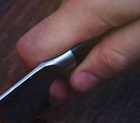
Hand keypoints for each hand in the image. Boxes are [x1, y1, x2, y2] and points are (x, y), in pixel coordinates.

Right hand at [16, 0, 139, 101]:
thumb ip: (113, 57)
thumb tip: (78, 82)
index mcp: (86, 8)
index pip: (31, 48)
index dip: (40, 74)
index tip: (60, 90)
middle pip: (46, 35)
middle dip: (58, 61)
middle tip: (83, 78)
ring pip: (65, 22)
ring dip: (78, 43)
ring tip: (111, 49)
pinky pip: (82, 8)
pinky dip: (90, 25)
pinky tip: (116, 27)